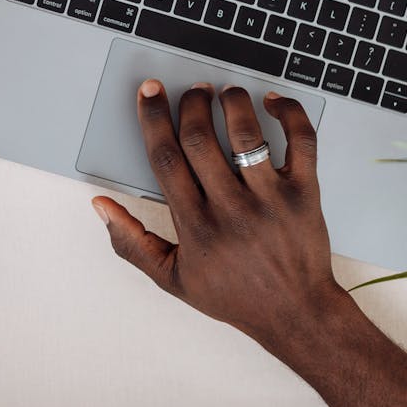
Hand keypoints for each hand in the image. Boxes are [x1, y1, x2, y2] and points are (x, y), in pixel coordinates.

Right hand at [92, 81, 350, 350]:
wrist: (297, 315)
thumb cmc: (234, 296)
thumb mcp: (171, 277)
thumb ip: (131, 241)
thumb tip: (101, 205)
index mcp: (195, 226)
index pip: (166, 158)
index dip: (153, 119)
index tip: (149, 93)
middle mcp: (231, 209)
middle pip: (200, 139)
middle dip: (190, 104)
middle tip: (191, 91)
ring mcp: (271, 200)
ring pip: (246, 134)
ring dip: (232, 103)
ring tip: (224, 93)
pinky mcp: (305, 194)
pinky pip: (300, 142)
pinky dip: (288, 113)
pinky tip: (272, 102)